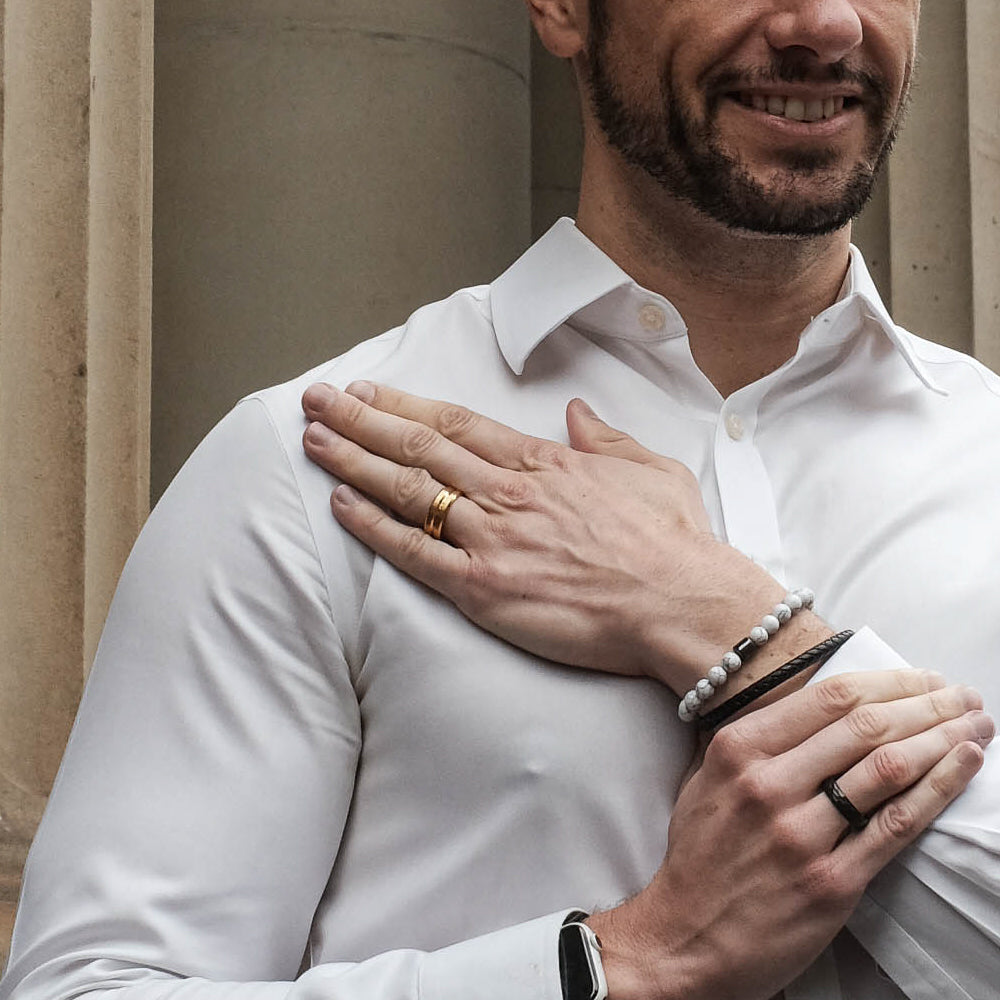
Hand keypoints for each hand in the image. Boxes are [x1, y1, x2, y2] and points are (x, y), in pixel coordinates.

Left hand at [300, 382, 784, 690]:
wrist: (681, 602)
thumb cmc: (674, 543)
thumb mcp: (653, 470)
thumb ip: (606, 439)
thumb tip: (578, 412)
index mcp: (544, 463)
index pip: (456, 423)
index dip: (405, 405)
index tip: (369, 392)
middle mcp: (508, 493)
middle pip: (417, 446)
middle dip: (359, 420)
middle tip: (316, 401)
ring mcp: (492, 539)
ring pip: (406, 491)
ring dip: (353, 462)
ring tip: (313, 442)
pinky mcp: (484, 590)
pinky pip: (414, 554)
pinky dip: (374, 527)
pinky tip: (342, 505)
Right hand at [589, 669, 995, 999]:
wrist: (679, 949)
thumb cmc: (699, 864)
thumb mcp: (707, 783)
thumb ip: (758, 742)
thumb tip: (825, 706)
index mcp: (739, 750)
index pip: (832, 697)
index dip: (892, 682)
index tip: (927, 679)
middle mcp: (768, 785)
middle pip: (869, 726)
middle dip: (931, 704)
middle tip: (968, 696)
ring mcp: (800, 836)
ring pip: (890, 768)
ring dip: (946, 739)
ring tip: (979, 726)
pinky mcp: (830, 884)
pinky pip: (898, 825)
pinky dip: (940, 789)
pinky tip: (967, 765)